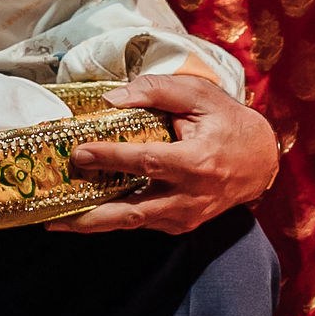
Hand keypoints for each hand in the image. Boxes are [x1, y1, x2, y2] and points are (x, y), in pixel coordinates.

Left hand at [53, 71, 278, 234]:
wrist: (260, 162)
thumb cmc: (228, 122)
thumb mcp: (200, 95)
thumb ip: (157, 91)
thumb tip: (113, 99)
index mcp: (198, 162)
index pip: (147, 162)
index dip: (112, 157)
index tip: (80, 152)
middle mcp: (190, 197)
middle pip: (132, 212)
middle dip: (91, 216)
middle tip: (54, 213)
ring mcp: (185, 216)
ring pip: (133, 224)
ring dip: (94, 223)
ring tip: (57, 219)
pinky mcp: (180, 224)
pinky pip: (141, 222)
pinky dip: (112, 219)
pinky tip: (85, 212)